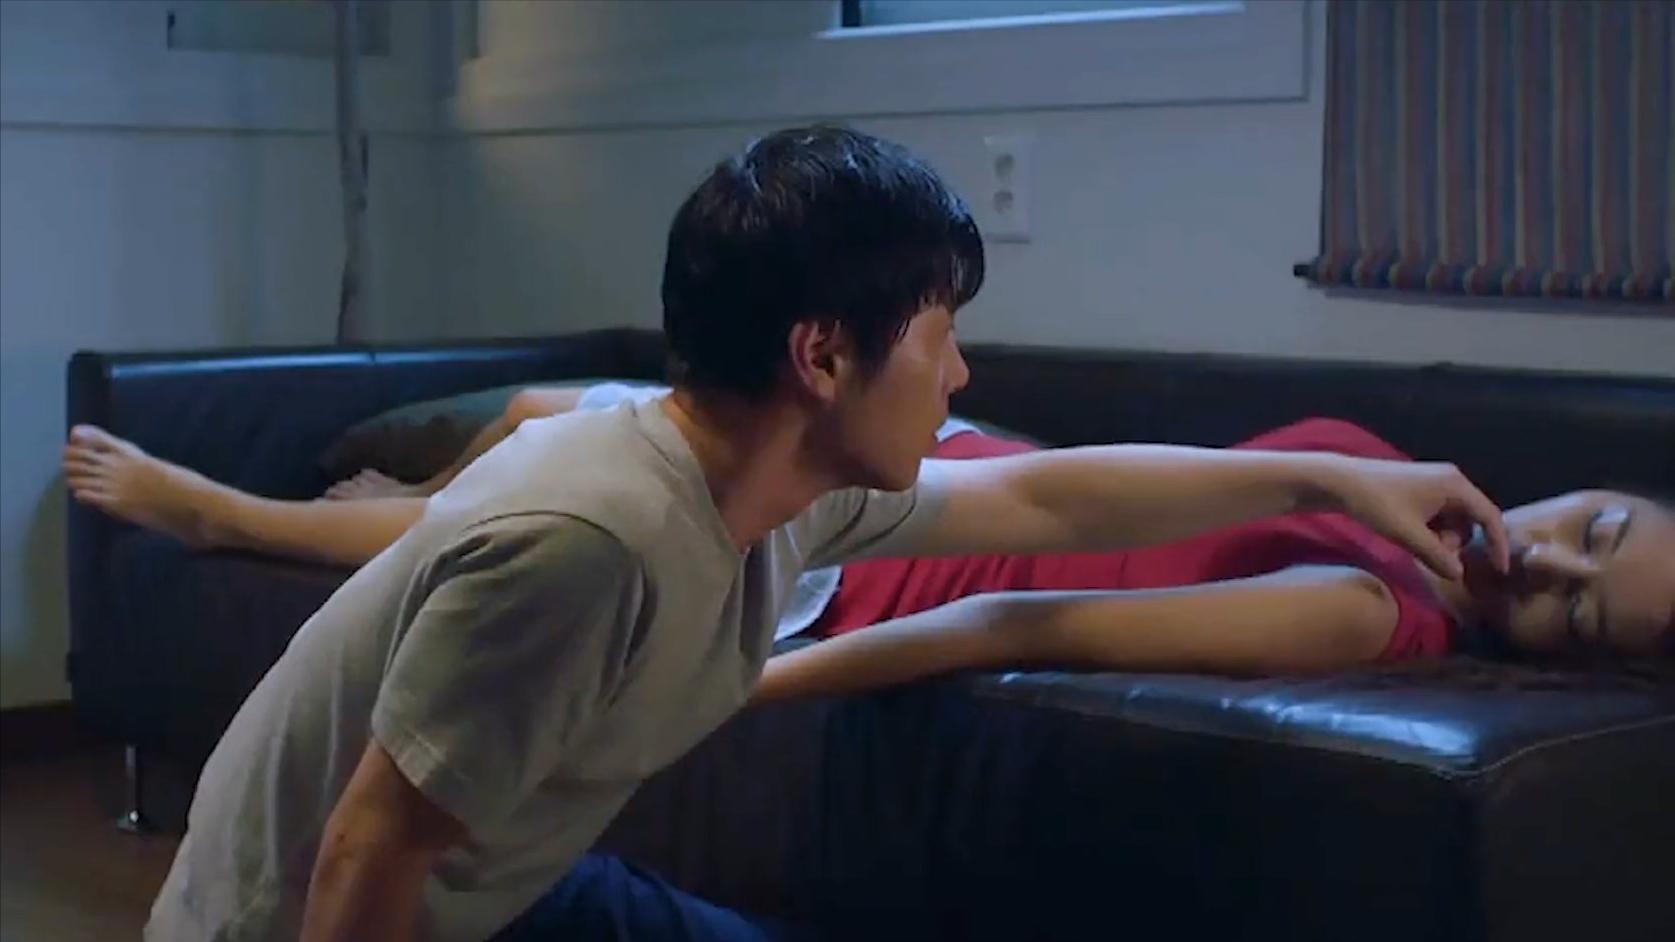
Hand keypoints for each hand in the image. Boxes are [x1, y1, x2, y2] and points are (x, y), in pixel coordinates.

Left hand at [1310, 456, 1510, 579]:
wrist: (1340, 481)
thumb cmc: (1376, 504)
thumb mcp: (1407, 535)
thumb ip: (1437, 556)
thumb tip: (1458, 575)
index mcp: (1455, 485)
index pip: (1489, 516)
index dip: (1497, 545)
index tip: (1499, 570)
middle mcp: (1450, 480)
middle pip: (1470, 520)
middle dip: (1455, 543)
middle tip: (1431, 557)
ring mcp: (1435, 482)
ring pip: (1453, 520)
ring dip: (1442, 539)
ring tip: (1415, 546)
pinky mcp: (1420, 488)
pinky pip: (1438, 515)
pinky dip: (1431, 530)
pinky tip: (1409, 537)